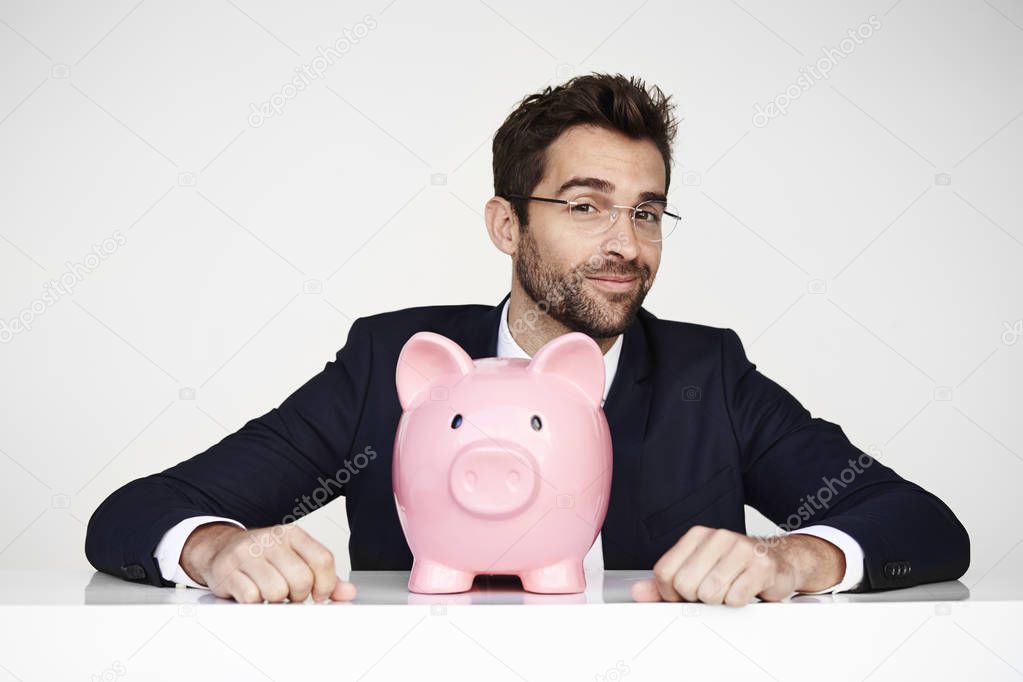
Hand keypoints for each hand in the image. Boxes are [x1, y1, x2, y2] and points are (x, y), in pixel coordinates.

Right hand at [180, 522, 356, 602]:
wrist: (220, 548)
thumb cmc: (262, 557)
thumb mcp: (295, 558)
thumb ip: (323, 576)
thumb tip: (348, 593)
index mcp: (291, 534)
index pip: (322, 559)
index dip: (325, 584)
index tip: (318, 595)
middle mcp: (270, 540)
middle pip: (301, 579)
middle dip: (298, 595)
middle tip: (289, 594)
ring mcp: (247, 553)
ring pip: (277, 591)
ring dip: (274, 600)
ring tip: (268, 591)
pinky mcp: (227, 571)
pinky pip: (251, 597)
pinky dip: (254, 602)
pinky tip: (252, 592)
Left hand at [631, 526, 843, 606]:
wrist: (780, 562)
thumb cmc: (735, 568)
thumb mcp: (698, 571)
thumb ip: (665, 582)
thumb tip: (638, 591)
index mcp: (697, 536)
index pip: (664, 573)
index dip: (671, 594)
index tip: (685, 595)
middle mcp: (717, 537)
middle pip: (685, 585)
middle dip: (697, 599)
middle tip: (713, 591)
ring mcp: (741, 548)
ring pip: (709, 593)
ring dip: (720, 601)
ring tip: (730, 588)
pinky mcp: (761, 566)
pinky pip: (734, 598)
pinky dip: (738, 602)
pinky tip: (745, 590)